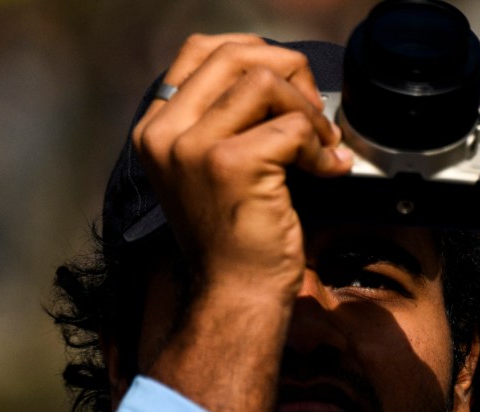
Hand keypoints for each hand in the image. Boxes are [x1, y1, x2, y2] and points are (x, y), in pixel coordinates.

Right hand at [131, 34, 352, 411]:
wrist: (234, 293)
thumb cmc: (230, 235)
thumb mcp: (205, 167)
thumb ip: (222, 117)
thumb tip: (276, 72)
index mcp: (155, 129)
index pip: (199, 50)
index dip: (251, 51)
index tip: (284, 80)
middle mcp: (164, 133)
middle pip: (233, 54)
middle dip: (288, 70)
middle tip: (311, 110)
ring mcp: (192, 147)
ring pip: (264, 81)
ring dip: (307, 109)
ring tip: (319, 143)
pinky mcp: (229, 165)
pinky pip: (291, 126)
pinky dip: (318, 146)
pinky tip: (324, 170)